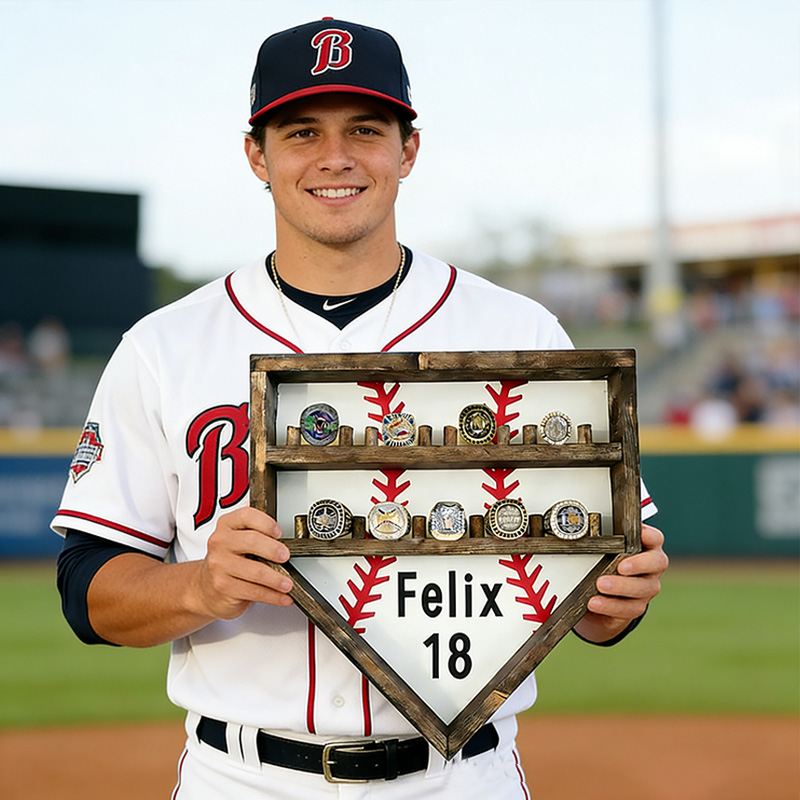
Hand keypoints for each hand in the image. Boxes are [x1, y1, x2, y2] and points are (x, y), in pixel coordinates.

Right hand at [196, 507, 293, 619]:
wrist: (206, 588)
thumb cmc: (229, 561)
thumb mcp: (238, 541)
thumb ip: (257, 534)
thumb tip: (289, 540)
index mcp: (227, 525)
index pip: (247, 516)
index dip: (266, 523)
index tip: (279, 532)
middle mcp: (220, 542)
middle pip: (252, 541)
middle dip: (273, 549)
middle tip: (286, 557)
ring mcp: (219, 565)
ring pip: (256, 571)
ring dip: (277, 579)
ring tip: (288, 583)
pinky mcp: (223, 586)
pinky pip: (254, 591)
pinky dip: (273, 596)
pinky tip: (282, 597)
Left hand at [574, 523, 667, 642]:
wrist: (601, 596)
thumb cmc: (604, 564)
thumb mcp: (602, 550)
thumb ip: (601, 539)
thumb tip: (578, 524)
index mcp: (645, 548)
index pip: (655, 538)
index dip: (650, 536)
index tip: (641, 534)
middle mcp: (651, 568)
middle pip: (656, 564)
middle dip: (639, 564)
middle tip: (621, 566)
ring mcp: (646, 588)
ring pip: (642, 588)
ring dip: (621, 586)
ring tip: (600, 584)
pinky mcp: (635, 607)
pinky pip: (627, 608)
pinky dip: (610, 605)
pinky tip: (595, 602)